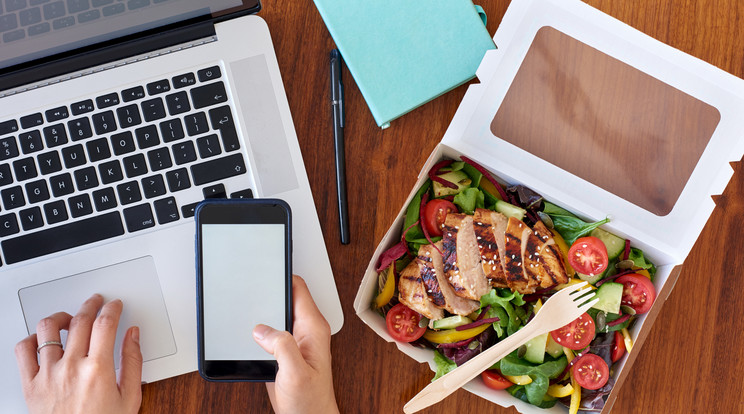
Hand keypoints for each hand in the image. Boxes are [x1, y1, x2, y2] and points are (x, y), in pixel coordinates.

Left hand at [15, 294, 142, 413]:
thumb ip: (133, 361)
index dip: (111, 309)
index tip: (114, 305)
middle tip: (96, 302)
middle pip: (79, 320)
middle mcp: (71, 368)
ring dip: (61, 317)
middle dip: (91, 304)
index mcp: (98, 370)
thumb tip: (133, 335)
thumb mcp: (129, 397)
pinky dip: (32, 339)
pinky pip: (23, 350)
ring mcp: (47, 374)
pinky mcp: (30, 384)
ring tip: (69, 318)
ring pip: (48, 329)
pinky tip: (43, 340)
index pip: (105, 324)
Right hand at [253, 275, 339, 413]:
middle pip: (284, 297)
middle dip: (266, 290)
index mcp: (313, 328)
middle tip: (246, 285)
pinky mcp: (282, 351)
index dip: (282, 275)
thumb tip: (262, 329)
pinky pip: (268, 331)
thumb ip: (282, 347)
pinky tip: (244, 331)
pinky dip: (256, 329)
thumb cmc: (310, 401)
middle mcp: (304, 331)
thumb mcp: (296, 372)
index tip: (265, 267)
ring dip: (260, 311)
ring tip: (241, 305)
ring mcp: (293, 340)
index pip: (298, 288)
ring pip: (274, 314)